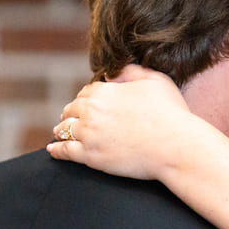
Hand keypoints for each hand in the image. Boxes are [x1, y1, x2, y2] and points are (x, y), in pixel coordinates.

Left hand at [47, 65, 190, 180]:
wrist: (175, 146)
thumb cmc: (171, 113)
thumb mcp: (156, 80)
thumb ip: (132, 71)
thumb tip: (112, 72)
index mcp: (104, 92)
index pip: (86, 92)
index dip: (86, 98)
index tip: (86, 103)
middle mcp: (91, 111)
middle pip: (72, 109)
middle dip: (71, 113)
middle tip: (70, 118)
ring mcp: (88, 135)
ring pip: (65, 129)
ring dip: (61, 129)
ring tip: (59, 133)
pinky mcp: (90, 156)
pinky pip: (65, 151)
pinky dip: (56, 149)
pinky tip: (53, 149)